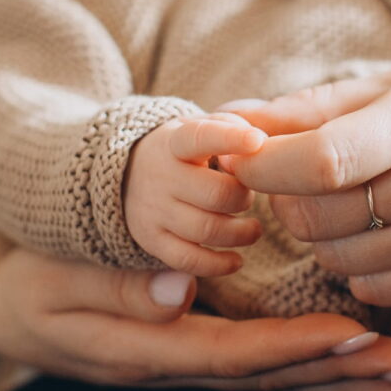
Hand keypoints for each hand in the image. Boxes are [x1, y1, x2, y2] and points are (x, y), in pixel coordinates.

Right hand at [0, 232, 390, 390]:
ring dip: (345, 385)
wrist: (7, 304)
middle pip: (276, 379)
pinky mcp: (201, 350)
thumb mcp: (52, 279)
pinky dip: (317, 377)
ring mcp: (193, 364)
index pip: (238, 355)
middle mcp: (182, 365)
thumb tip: (178, 285)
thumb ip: (113, 284)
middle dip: (346, 376)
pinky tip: (358, 383)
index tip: (355, 335)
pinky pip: (269, 370)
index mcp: (151, 349)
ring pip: (280, 381)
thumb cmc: (29, 283)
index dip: (298, 348)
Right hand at [124, 113, 266, 276]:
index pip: (201, 137)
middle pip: (216, 194)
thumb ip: (231, 126)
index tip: (257, 141)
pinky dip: (218, 264)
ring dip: (240, 233)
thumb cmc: (185, 150)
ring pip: (207, 229)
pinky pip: (188, 259)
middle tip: (248, 196)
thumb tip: (261, 142)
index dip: (230, 139)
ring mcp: (154, 210)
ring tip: (253, 229)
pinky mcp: (153, 240)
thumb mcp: (200, 127)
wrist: (129, 174)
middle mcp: (161, 176)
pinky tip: (237, 260)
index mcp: (175, 142)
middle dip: (243, 197)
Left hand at [222, 57, 390, 305]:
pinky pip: (377, 288)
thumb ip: (314, 106)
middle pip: (321, 214)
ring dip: (319, 232)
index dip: (265, 166)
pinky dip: (357, 265)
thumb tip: (233, 121)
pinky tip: (375, 228)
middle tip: (294, 172)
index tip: (243, 158)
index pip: (321, 161)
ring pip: (341, 258)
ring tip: (339, 197)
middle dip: (286, 196)